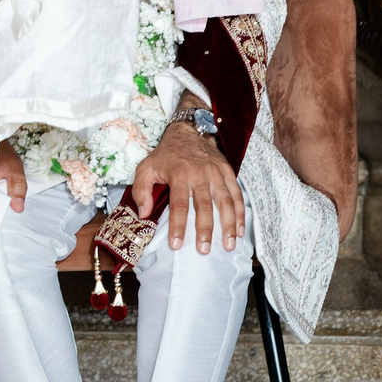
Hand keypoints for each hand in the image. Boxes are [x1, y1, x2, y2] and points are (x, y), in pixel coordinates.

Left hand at [130, 117, 241, 253]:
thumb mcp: (145, 168)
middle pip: (204, 206)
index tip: (176, 245)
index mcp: (179, 174)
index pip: (179, 204)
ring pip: (225, 202)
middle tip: (204, 250)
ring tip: (228, 245)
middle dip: (205, 230)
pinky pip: (236, 195)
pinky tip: (239, 230)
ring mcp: (216, 173)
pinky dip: (240, 213)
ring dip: (228, 225)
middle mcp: (199, 174)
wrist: (188, 132)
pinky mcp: (227, 172)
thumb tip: (144, 214)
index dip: (178, 226)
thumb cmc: (165, 155)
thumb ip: (141, 190)